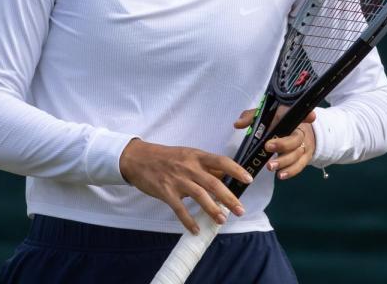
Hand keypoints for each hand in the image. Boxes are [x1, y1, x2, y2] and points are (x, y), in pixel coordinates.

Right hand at [118, 138, 252, 234]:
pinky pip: (180, 209)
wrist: (137, 158)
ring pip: (199, 196)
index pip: (221, 161)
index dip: (236, 170)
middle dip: (229, 198)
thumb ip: (204, 166)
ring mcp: (177, 180)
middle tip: (240, 210)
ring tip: (222, 220)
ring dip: (213, 210)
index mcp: (196, 156)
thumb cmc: (165, 157)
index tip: (248, 179)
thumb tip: (224, 177)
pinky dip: (188, 221)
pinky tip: (196, 230)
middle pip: (213, 183)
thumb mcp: (186, 155)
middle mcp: (188, 167)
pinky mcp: (165, 192)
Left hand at [234, 105, 316, 180]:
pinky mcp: (304, 158)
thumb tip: (237, 124)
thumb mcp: (264, 116)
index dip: (307, 116)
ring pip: (297, 154)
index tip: (311, 117)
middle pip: (296, 138)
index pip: (301, 114)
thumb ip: (251, 117)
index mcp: (291, 118)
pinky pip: (300, 166)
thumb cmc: (279, 122)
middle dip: (283, 144)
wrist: (299, 131)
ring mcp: (303, 146)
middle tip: (268, 147)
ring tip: (270, 167)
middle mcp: (300, 132)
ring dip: (284, 161)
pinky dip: (291, 171)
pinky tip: (280, 175)